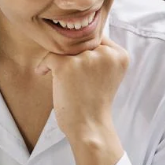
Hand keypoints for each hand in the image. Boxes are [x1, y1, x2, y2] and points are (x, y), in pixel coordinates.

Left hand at [40, 38, 129, 164]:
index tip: (80, 65)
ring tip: (59, 77)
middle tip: (68, 72)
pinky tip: (44, 74)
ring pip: (64, 48)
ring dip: (58, 60)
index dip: (86, 49)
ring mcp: (86, 58)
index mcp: (120, 55)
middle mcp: (106, 53)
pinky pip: (49, 56)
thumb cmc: (96, 103)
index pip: (97, 37)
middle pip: (80, 40)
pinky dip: (44, 66)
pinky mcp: (67, 65)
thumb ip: (100, 54)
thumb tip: (76, 36)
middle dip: (72, 54)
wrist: (90, 127)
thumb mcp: (107, 74)